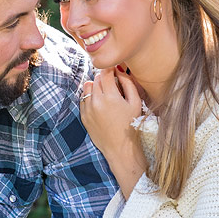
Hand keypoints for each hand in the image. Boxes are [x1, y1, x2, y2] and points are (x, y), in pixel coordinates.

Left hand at [79, 68, 146, 197]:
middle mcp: (96, 102)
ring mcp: (88, 109)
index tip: (114, 70)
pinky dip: (90, 97)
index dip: (110, 69)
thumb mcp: (136, 103)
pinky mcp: (83, 116)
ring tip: (104, 93)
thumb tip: (120, 71)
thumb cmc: (131, 125)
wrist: (120, 148)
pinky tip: (99, 103)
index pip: (105, 73)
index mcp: (111, 97)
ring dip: (95, 86)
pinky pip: (83, 99)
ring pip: (87, 87)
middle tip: (112, 84)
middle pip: (96, 79)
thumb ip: (128, 84)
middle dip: (104, 78)